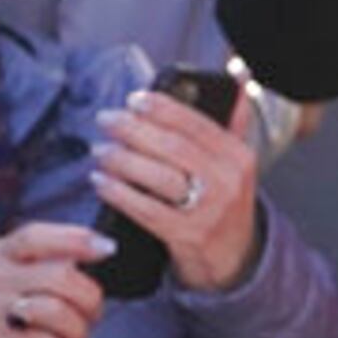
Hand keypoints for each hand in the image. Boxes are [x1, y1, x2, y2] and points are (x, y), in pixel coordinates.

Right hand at [0, 222, 109, 337]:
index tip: (107, 248)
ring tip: (77, 337)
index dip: (75, 240)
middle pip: (59, 277)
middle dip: (90, 299)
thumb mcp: (13, 264)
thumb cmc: (2, 293)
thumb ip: (49, 254)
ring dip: (80, 330)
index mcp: (2, 252)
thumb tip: (102, 246)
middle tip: (93, 312)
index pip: (36, 237)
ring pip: (56, 312)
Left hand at [92, 82, 261, 293]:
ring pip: (158, 176)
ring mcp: (208, 211)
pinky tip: (101, 181)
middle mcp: (227, 183)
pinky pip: (145, 209)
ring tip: (99, 150)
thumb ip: (231, 123)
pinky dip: (119, 193)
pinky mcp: (187, 236)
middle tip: (106, 120)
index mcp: (238, 157)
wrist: (235, 261)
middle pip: (173, 147)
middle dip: (134, 129)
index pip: (196, 124)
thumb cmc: (224, 204)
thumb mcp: (236, 164)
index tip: (134, 100)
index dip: (162, 108)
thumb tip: (236, 76)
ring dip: (122, 160)